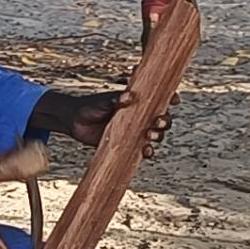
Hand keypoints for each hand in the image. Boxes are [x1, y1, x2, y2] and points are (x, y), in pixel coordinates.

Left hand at [29, 89, 172, 155]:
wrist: (75, 123)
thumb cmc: (90, 107)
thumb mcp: (102, 102)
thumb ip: (115, 100)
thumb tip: (128, 96)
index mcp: (138, 101)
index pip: (159, 99)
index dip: (170, 99)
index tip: (174, 100)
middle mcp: (140, 116)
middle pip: (163, 119)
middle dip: (164, 121)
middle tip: (156, 121)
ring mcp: (136, 130)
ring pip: (157, 134)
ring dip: (158, 136)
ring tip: (150, 136)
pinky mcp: (129, 144)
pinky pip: (144, 149)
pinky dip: (148, 151)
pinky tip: (146, 151)